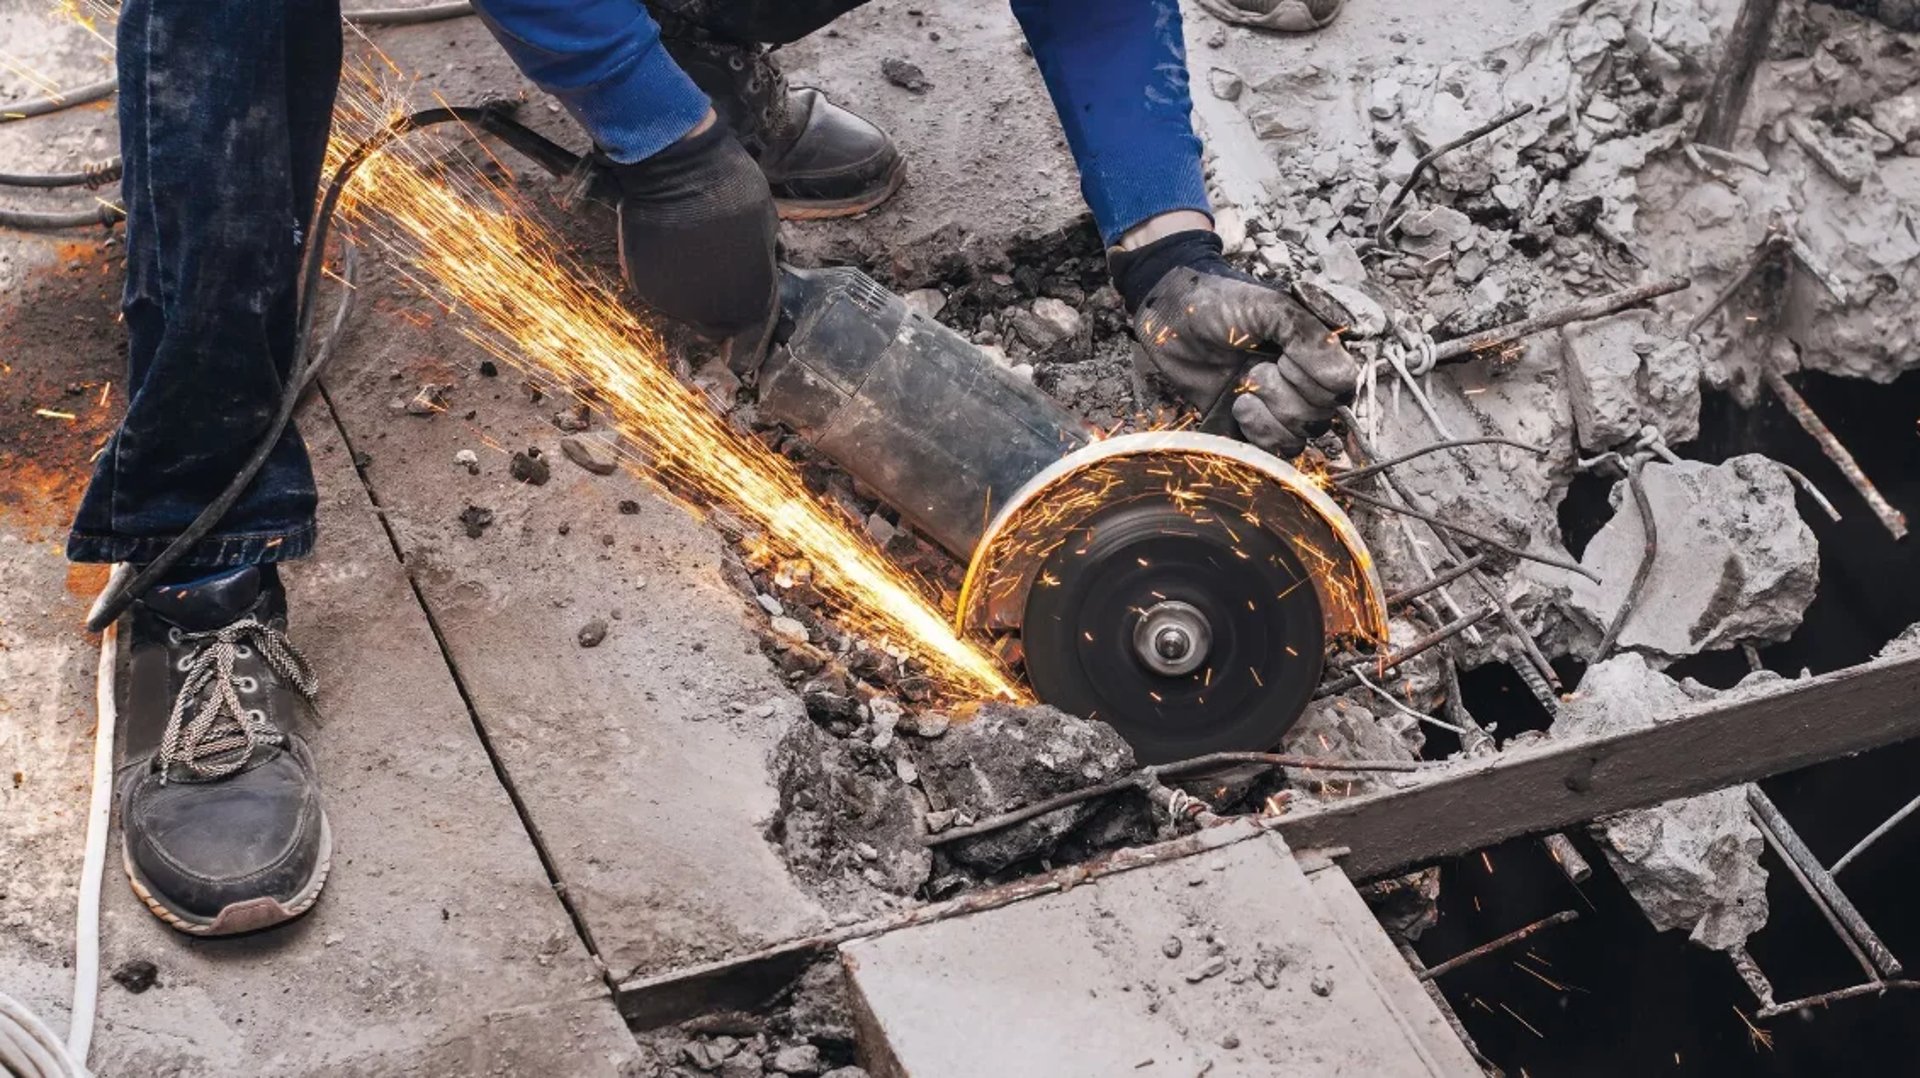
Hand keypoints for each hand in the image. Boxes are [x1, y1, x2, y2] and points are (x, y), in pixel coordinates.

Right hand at [611, 111, 778, 371]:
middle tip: (722, 277)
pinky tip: (673, 251)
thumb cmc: (730, 190)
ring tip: (696, 256)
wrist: (675, 168)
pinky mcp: (641, 286)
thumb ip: (761, 261)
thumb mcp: (766, 227)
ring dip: (694, 293)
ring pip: (687, 310)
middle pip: (718, 324)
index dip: (753, 319)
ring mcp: (672, 302)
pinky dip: (668, 278)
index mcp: (747, 302)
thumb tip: (759, 270)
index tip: (750, 310)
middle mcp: (708, 313)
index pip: (753, 328)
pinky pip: (661, 292)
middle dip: (723, 308)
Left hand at [1109, 228, 1355, 455]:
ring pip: (1298, 436)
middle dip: (1282, 395)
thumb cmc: (1218, 304)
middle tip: (1254, 367)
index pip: (1342, 386)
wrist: (1168, 318)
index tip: (1281, 356)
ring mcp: (1278, 406)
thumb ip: (1308, 336)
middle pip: (1320, 416)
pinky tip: (1235, 407)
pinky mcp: (1252, 426)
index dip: (1311, 378)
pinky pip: (1273, 452)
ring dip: (1266, 415)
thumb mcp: (1268, 307)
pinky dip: (1255, 433)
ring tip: (1241, 386)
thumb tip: (1343, 378)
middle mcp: (1304, 381)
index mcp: (1316, 351)